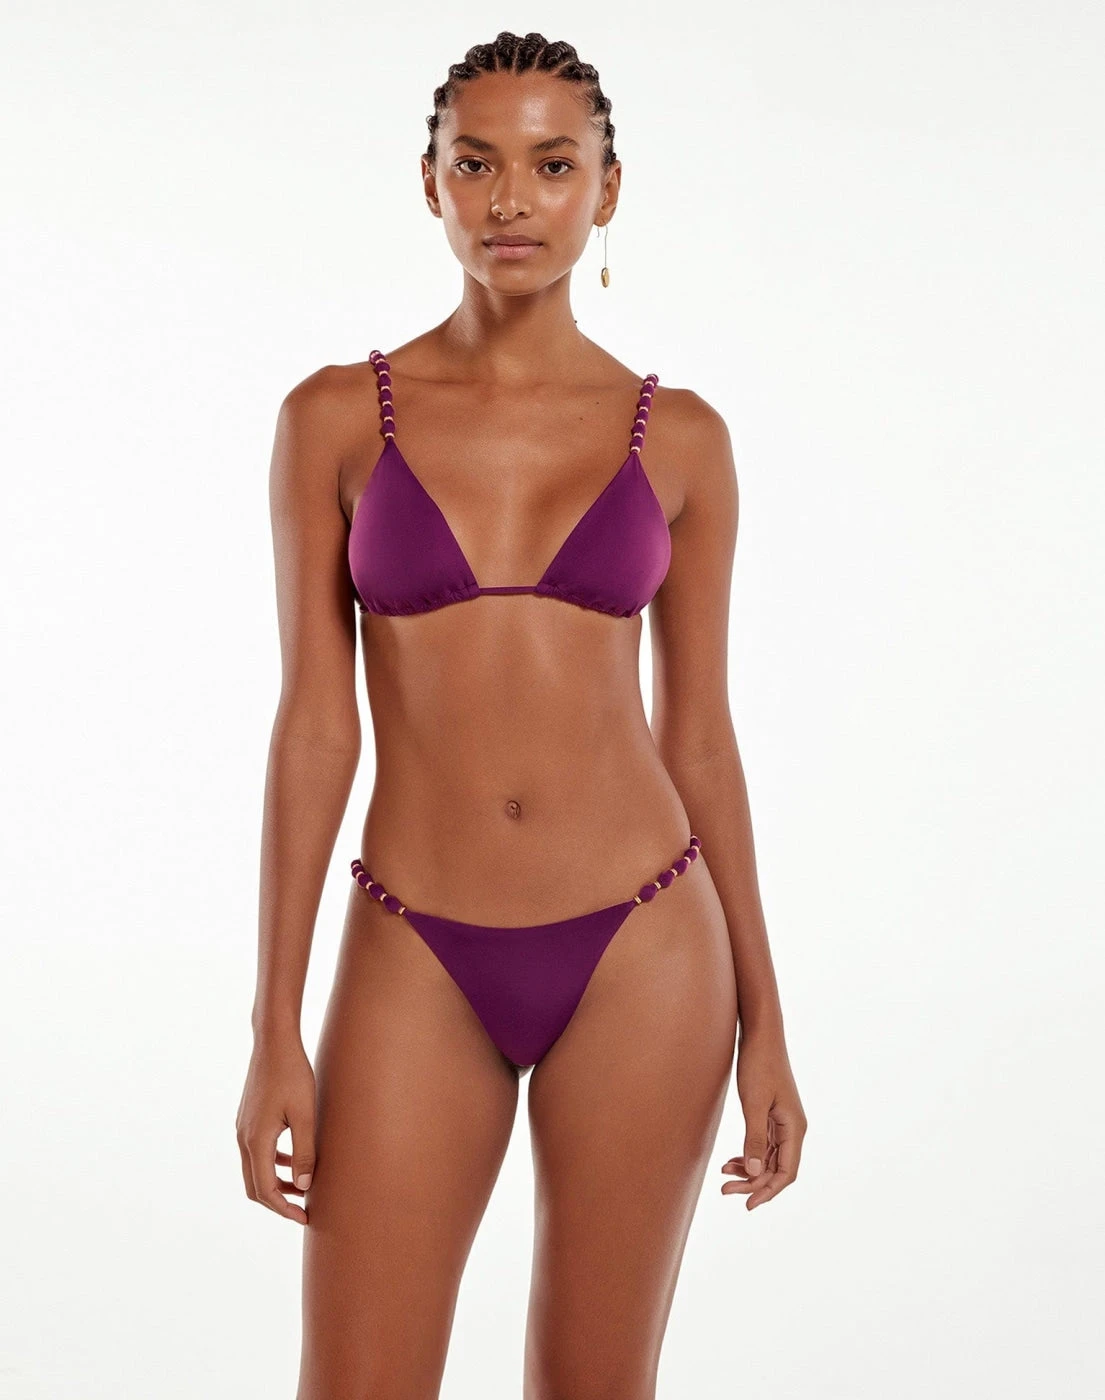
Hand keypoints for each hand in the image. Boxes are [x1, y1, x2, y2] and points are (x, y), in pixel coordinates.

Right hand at [235, 1033, 316, 1224]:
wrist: (273, 1042)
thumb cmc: (293, 1074)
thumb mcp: (305, 1114)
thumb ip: (304, 1151)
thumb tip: (304, 1186)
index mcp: (256, 1141)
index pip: (265, 1190)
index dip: (284, 1209)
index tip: (304, 1218)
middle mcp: (243, 1138)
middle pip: (254, 1186)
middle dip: (277, 1202)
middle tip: (302, 1210)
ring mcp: (242, 1128)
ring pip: (254, 1170)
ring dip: (274, 1183)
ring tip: (301, 1187)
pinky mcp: (247, 1119)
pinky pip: (256, 1153)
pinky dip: (272, 1164)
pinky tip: (292, 1160)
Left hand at [720, 1028, 805, 1209]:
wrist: (760, 1036)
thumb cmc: (759, 1066)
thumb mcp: (753, 1103)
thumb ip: (754, 1138)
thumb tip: (753, 1172)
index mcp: (794, 1128)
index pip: (787, 1172)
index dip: (768, 1191)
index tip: (747, 1204)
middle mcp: (792, 1128)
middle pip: (776, 1169)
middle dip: (753, 1183)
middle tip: (724, 1189)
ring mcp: (782, 1122)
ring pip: (768, 1158)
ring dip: (749, 1170)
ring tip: (724, 1176)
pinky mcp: (771, 1115)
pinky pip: (763, 1145)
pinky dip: (749, 1155)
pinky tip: (731, 1161)